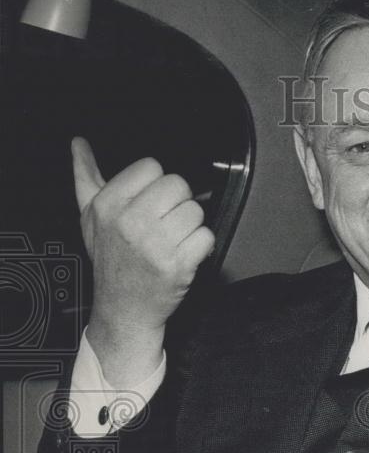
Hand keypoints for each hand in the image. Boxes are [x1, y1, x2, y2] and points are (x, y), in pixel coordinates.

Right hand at [72, 137, 214, 384]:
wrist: (123, 309)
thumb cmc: (110, 260)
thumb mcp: (90, 217)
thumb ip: (86, 177)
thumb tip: (78, 144)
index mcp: (108, 205)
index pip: (151, 166)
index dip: (156, 184)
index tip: (149, 203)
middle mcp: (129, 222)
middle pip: (178, 184)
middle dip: (177, 203)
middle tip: (165, 223)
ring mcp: (154, 245)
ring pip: (195, 210)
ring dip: (190, 226)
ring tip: (173, 241)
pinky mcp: (177, 265)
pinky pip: (206, 236)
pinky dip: (201, 246)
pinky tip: (183, 255)